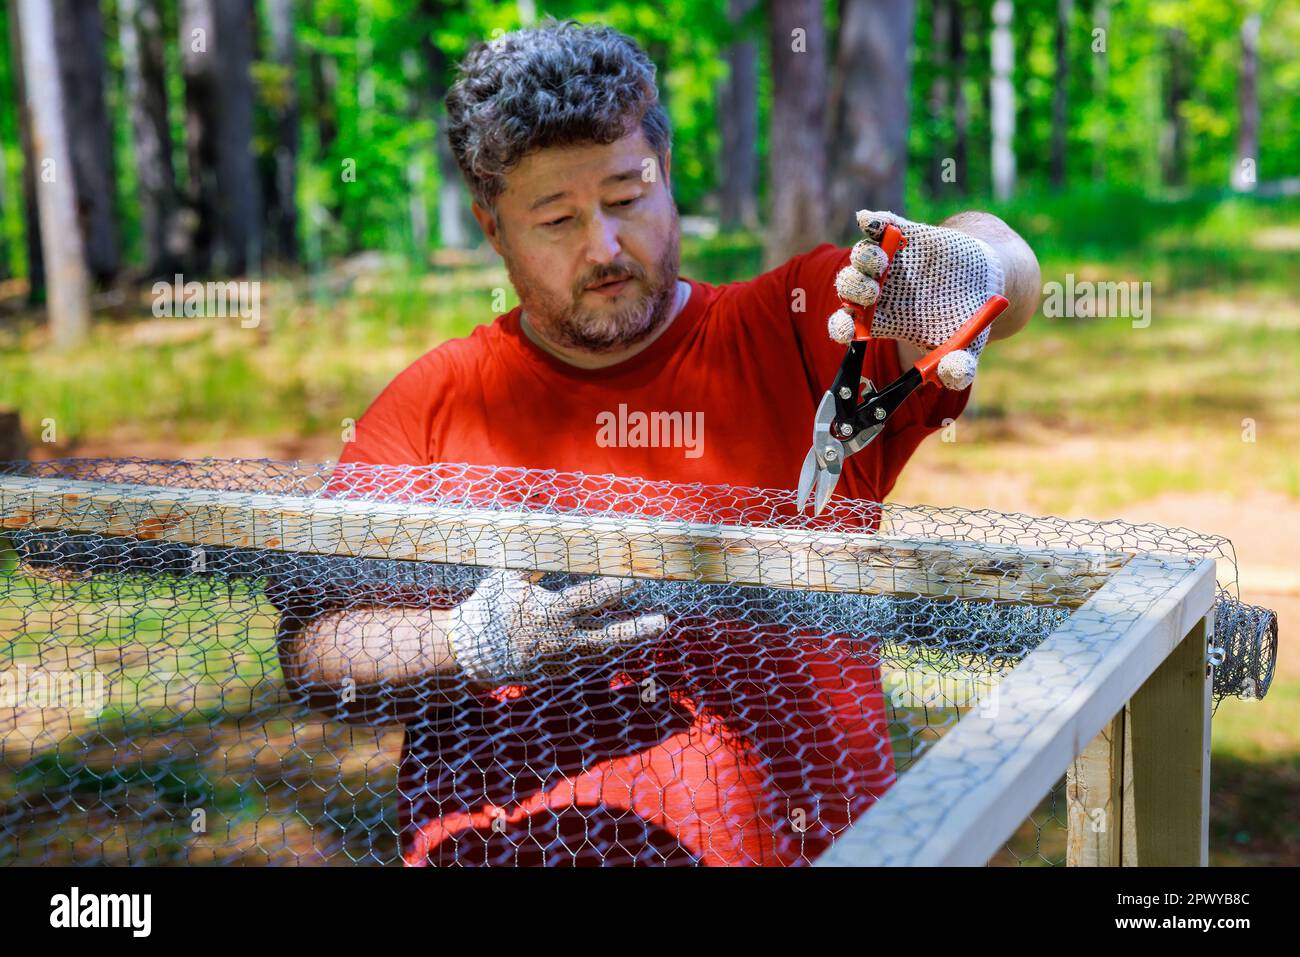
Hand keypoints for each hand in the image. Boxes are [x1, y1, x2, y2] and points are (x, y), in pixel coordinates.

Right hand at [447, 569, 667, 685]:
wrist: (471, 654)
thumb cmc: (488, 608)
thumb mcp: (507, 576)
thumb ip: (532, 556)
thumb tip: (542, 523)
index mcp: (551, 613)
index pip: (591, 598)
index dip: (616, 587)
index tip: (638, 578)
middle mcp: (562, 639)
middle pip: (608, 636)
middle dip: (637, 628)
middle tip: (664, 621)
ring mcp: (562, 659)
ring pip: (604, 650)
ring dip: (630, 638)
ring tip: (656, 626)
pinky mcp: (559, 671)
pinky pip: (588, 658)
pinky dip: (608, 648)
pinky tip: (626, 636)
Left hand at [827, 210, 1005, 389]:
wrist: (984, 282)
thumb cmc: (964, 319)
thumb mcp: (964, 348)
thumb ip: (958, 366)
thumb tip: (954, 376)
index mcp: (881, 320)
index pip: (848, 325)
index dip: (842, 326)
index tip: (848, 328)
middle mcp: (878, 291)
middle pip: (849, 289)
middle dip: (854, 290)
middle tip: (871, 293)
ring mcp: (888, 262)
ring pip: (862, 258)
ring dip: (865, 259)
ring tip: (879, 262)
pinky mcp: (903, 235)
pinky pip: (881, 226)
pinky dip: (874, 221)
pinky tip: (870, 221)